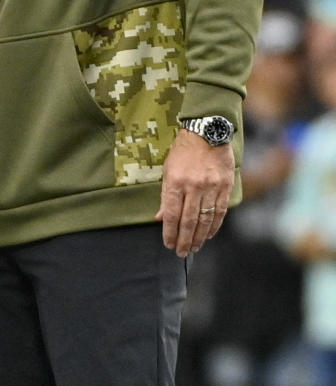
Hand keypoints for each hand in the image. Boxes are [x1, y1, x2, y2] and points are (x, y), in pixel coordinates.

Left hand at [155, 129, 234, 255]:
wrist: (207, 132)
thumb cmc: (183, 152)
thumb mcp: (168, 170)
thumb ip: (165, 196)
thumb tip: (160, 218)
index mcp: (176, 182)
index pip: (172, 215)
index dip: (170, 233)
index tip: (168, 244)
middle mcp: (194, 186)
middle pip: (189, 221)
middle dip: (184, 240)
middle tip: (181, 253)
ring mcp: (211, 187)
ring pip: (205, 219)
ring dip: (199, 237)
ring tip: (194, 247)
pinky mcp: (225, 186)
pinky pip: (219, 211)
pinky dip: (214, 226)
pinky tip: (208, 235)